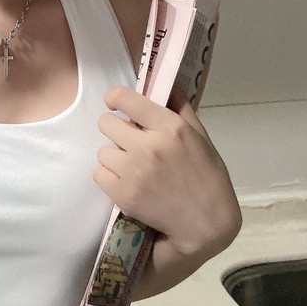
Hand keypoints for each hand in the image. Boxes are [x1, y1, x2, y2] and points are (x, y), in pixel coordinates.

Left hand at [94, 85, 241, 268]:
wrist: (206, 222)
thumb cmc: (207, 177)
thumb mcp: (200, 137)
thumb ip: (180, 108)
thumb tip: (163, 83)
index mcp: (170, 127)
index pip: (126, 99)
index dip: (115, 98)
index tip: (114, 103)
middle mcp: (149, 146)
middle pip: (105, 124)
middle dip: (115, 130)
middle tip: (128, 142)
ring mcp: (133, 172)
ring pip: (102, 152)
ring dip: (114, 157)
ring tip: (133, 167)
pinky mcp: (123, 194)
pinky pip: (99, 175)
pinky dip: (110, 178)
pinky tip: (128, 183)